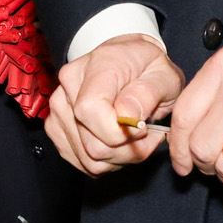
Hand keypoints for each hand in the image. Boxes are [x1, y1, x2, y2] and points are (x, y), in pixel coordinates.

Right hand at [46, 34, 186, 175]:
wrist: (130, 60)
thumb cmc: (150, 69)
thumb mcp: (165, 75)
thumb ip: (148, 93)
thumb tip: (127, 116)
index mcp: (98, 64)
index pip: (90, 110)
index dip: (119, 132)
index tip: (143, 128)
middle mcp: (70, 83)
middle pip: (92, 143)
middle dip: (128, 149)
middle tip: (147, 133)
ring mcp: (59, 106)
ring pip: (88, 158)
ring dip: (120, 157)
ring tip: (134, 136)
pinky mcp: (56, 126)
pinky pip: (83, 162)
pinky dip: (106, 160)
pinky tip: (118, 141)